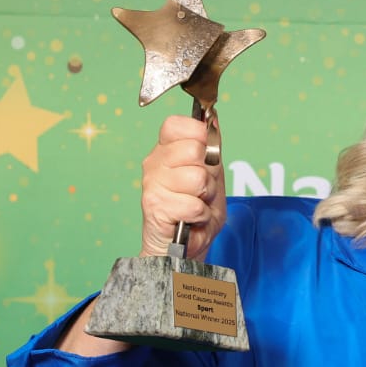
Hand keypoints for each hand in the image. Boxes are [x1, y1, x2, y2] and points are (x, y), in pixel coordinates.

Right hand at [141, 114, 227, 259]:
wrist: (186, 247)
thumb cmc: (197, 208)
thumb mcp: (212, 173)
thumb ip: (211, 148)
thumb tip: (212, 119)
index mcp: (166, 150)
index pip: (176, 124)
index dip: (198, 135)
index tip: (203, 153)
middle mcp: (154, 163)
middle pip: (194, 150)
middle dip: (208, 173)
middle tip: (201, 188)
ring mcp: (152, 184)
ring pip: (197, 178)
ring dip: (206, 196)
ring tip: (197, 202)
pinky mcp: (155, 206)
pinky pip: (194, 204)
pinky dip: (201, 214)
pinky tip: (192, 218)